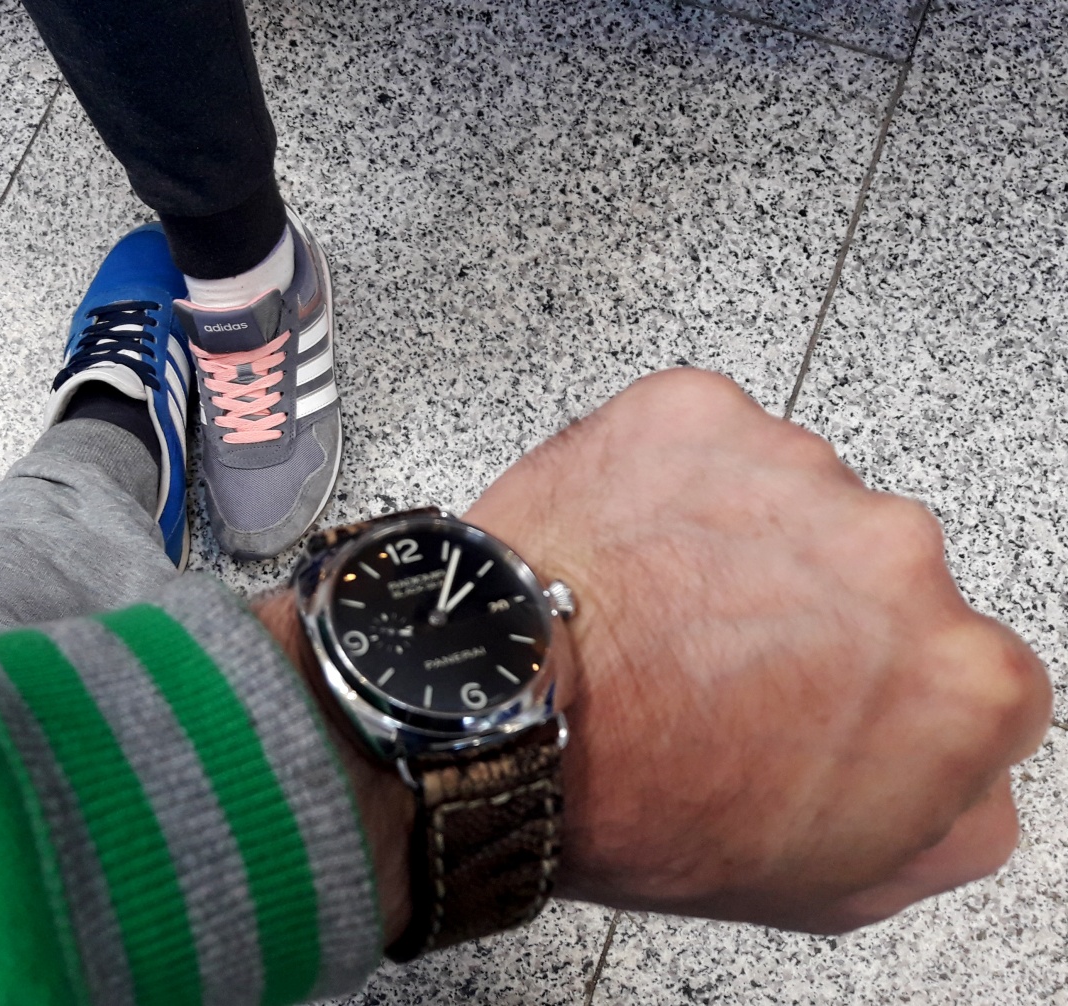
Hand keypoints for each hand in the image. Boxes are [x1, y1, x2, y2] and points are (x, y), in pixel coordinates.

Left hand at [464, 369, 1050, 932]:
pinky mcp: (701, 413)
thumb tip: (968, 775)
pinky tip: (623, 548)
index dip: (882, 693)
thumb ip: (949, 820)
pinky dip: (670, 484)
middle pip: (879, 575)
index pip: (966, 671)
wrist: (497, 718)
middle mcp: (901, 556)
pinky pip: (706, 445)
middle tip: (719, 658)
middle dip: (817, 610)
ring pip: (789, 502)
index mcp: (961, 680)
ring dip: (740, 541)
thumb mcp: (835, 883)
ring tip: (653, 606)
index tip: (820, 701)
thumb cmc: (640, 804)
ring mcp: (797, 469)